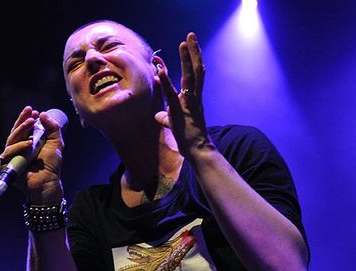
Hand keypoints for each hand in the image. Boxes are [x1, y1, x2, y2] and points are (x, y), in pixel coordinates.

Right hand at [0, 106, 64, 202]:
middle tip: (30, 113)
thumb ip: (52, 128)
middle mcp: (18, 149)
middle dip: (22, 121)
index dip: (26, 118)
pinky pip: (9, 153)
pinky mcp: (6, 165)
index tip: (33, 111)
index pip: (23, 129)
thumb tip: (43, 114)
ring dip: (21, 130)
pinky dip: (19, 147)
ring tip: (31, 123)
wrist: (48, 182)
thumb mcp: (56, 143)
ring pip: (11, 140)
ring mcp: (11, 157)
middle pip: (15, 132)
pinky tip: (28, 143)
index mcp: (27, 143)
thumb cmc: (51, 166)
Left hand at [155, 32, 210, 157]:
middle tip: (191, 35)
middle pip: (196, 69)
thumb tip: (158, 115)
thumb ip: (166, 116)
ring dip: (186, 59)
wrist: (198, 150)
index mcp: (193, 98)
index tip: (186, 45)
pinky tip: (159, 71)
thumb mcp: (173, 123)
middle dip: (193, 52)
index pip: (193, 75)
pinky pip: (173, 94)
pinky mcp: (181, 111)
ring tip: (183, 43)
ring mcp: (190, 103)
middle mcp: (194, 97)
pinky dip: (166, 82)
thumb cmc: (188, 138)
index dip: (189, 59)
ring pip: (191, 77)